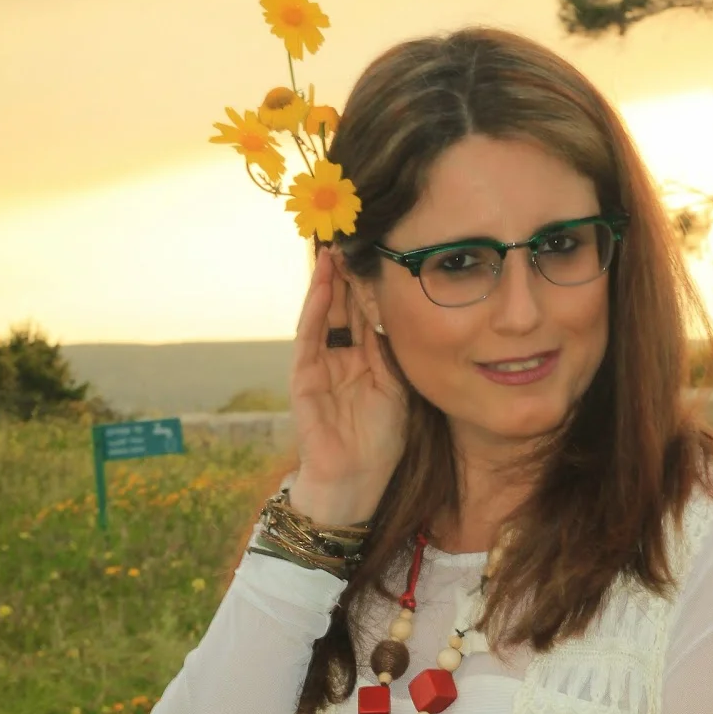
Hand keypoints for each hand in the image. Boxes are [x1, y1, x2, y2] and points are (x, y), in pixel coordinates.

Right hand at [289, 243, 408, 521]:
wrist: (356, 484)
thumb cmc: (380, 443)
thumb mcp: (399, 388)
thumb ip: (398, 352)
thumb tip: (409, 311)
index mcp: (364, 358)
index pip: (367, 310)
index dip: (373, 280)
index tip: (383, 246)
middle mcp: (340, 355)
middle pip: (345, 303)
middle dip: (349, 269)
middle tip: (356, 229)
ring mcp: (319, 365)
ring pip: (325, 312)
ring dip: (329, 278)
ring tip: (336, 243)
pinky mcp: (303, 378)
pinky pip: (310, 336)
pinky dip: (317, 308)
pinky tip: (325, 282)